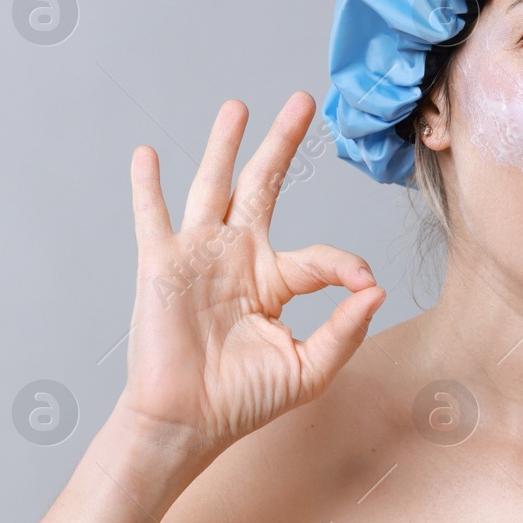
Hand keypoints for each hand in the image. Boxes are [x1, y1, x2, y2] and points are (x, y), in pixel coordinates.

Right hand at [116, 92, 384, 460]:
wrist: (188, 422)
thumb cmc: (244, 401)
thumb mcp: (310, 368)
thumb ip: (346, 329)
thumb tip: (377, 288)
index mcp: (275, 280)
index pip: (320, 255)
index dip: (346, 266)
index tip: (362, 283)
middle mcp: (239, 258)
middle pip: (265, 186)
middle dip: (283, 143)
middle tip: (303, 100)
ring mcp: (200, 256)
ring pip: (214, 187)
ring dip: (225, 145)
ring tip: (238, 107)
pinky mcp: (162, 265)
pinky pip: (153, 216)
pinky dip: (146, 186)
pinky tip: (146, 154)